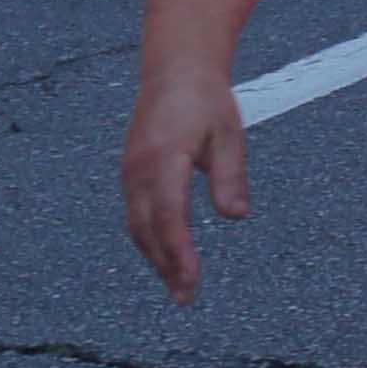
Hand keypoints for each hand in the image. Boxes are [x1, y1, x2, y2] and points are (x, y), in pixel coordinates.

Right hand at [121, 61, 249, 300]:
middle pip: (148, 230)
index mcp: (163, 159)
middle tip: (186, 298)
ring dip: (155, 258)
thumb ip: (230, 175)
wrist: (174, 70)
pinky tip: (165, 256)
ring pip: (138, 227)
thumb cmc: (206, 100)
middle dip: (166, 266)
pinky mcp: (130, 174)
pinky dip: (149, 240)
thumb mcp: (228, 133)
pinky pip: (136, 215)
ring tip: (178, 286)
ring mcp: (129, 173)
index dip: (179, 253)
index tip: (191, 281)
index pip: (169, 216)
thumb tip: (237, 216)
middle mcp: (138, 171)